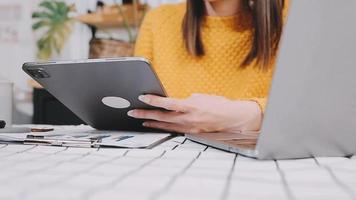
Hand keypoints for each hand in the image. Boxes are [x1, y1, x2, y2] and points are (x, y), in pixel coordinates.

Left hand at [127, 94, 262, 133]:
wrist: (232, 118)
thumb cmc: (218, 104)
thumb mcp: (201, 97)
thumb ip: (186, 100)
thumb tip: (175, 103)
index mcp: (191, 106)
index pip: (168, 103)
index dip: (154, 100)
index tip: (142, 97)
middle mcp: (188, 118)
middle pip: (162, 117)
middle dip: (146, 114)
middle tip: (133, 112)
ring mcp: (189, 127)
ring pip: (166, 125)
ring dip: (152, 123)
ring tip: (141, 120)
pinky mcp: (191, 132)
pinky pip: (174, 130)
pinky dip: (164, 127)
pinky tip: (157, 126)